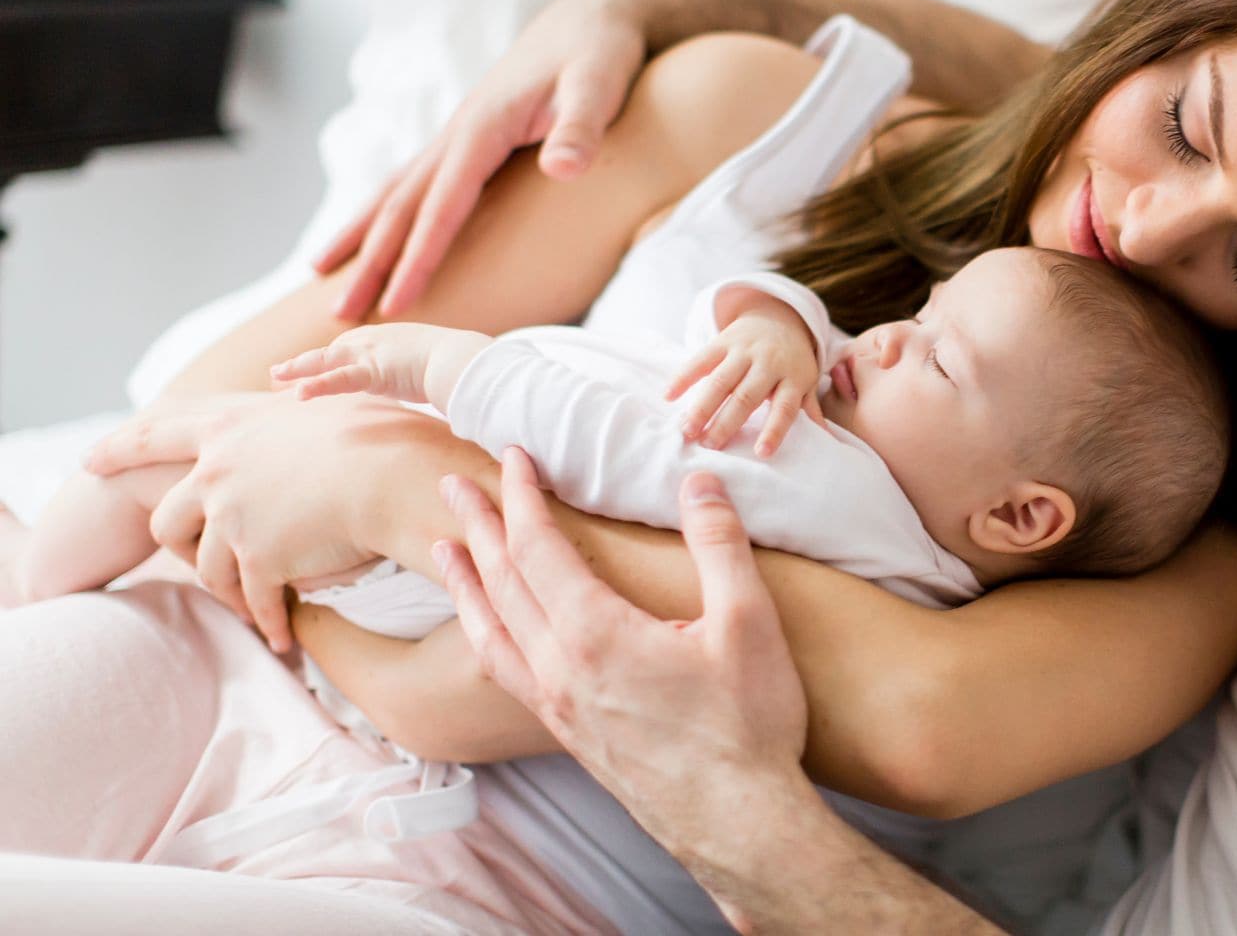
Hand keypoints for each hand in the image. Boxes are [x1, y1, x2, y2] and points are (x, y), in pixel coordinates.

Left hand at [85, 392, 404, 652]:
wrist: (393, 474)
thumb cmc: (380, 431)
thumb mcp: (324, 402)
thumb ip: (294, 401)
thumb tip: (292, 384)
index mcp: (230, 426)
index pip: (155, 434)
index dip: (121, 448)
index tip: (89, 461)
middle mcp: (218, 471)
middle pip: (169, 519)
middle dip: (178, 549)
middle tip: (187, 564)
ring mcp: (234, 517)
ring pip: (208, 568)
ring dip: (231, 594)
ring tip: (254, 610)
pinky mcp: (259, 557)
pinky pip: (255, 599)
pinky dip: (268, 621)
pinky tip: (281, 637)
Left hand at [270, 323, 490, 409]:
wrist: (469, 361)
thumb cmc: (462, 366)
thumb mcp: (438, 368)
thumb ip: (427, 376)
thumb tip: (436, 392)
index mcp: (389, 339)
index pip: (350, 351)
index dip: (326, 362)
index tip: (309, 372)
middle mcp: (375, 340)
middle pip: (330, 353)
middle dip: (304, 364)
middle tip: (278, 375)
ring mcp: (372, 353)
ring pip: (325, 362)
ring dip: (298, 370)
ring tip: (275, 378)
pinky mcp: (374, 370)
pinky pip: (339, 380)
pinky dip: (317, 386)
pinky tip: (297, 395)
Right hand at [313, 0, 652, 319]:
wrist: (597, 16)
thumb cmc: (602, 52)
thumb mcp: (601, 85)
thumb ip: (583, 128)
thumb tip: (565, 168)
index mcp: (482, 128)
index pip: (442, 207)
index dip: (419, 258)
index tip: (397, 306)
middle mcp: (458, 132)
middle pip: (401, 205)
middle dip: (370, 262)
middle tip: (338, 317)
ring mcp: (458, 133)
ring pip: (397, 191)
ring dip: (361, 237)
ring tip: (324, 277)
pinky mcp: (470, 136)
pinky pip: (416, 182)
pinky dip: (386, 212)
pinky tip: (372, 233)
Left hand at [438, 450, 807, 838]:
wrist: (739, 823)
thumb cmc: (747, 726)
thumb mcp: (748, 623)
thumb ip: (720, 545)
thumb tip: (700, 481)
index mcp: (595, 634)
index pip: (538, 548)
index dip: (521, 497)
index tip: (512, 456)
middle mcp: (560, 669)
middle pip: (500, 584)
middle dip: (477, 527)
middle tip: (453, 485)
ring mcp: (558, 706)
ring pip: (491, 633)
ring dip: (466, 584)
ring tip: (445, 552)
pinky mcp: (569, 734)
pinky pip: (506, 671)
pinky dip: (485, 634)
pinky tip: (491, 632)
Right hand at [667, 299, 824, 455]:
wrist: (779, 316)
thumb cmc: (792, 361)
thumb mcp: (806, 382)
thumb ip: (809, 408)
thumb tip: (827, 440)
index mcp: (793, 377)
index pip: (785, 408)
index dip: (775, 430)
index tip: (762, 453)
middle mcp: (769, 363)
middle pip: (747, 396)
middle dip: (727, 422)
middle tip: (708, 446)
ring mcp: (745, 350)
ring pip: (721, 380)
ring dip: (702, 405)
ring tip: (686, 430)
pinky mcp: (724, 340)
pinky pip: (701, 359)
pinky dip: (684, 376)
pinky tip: (668, 396)